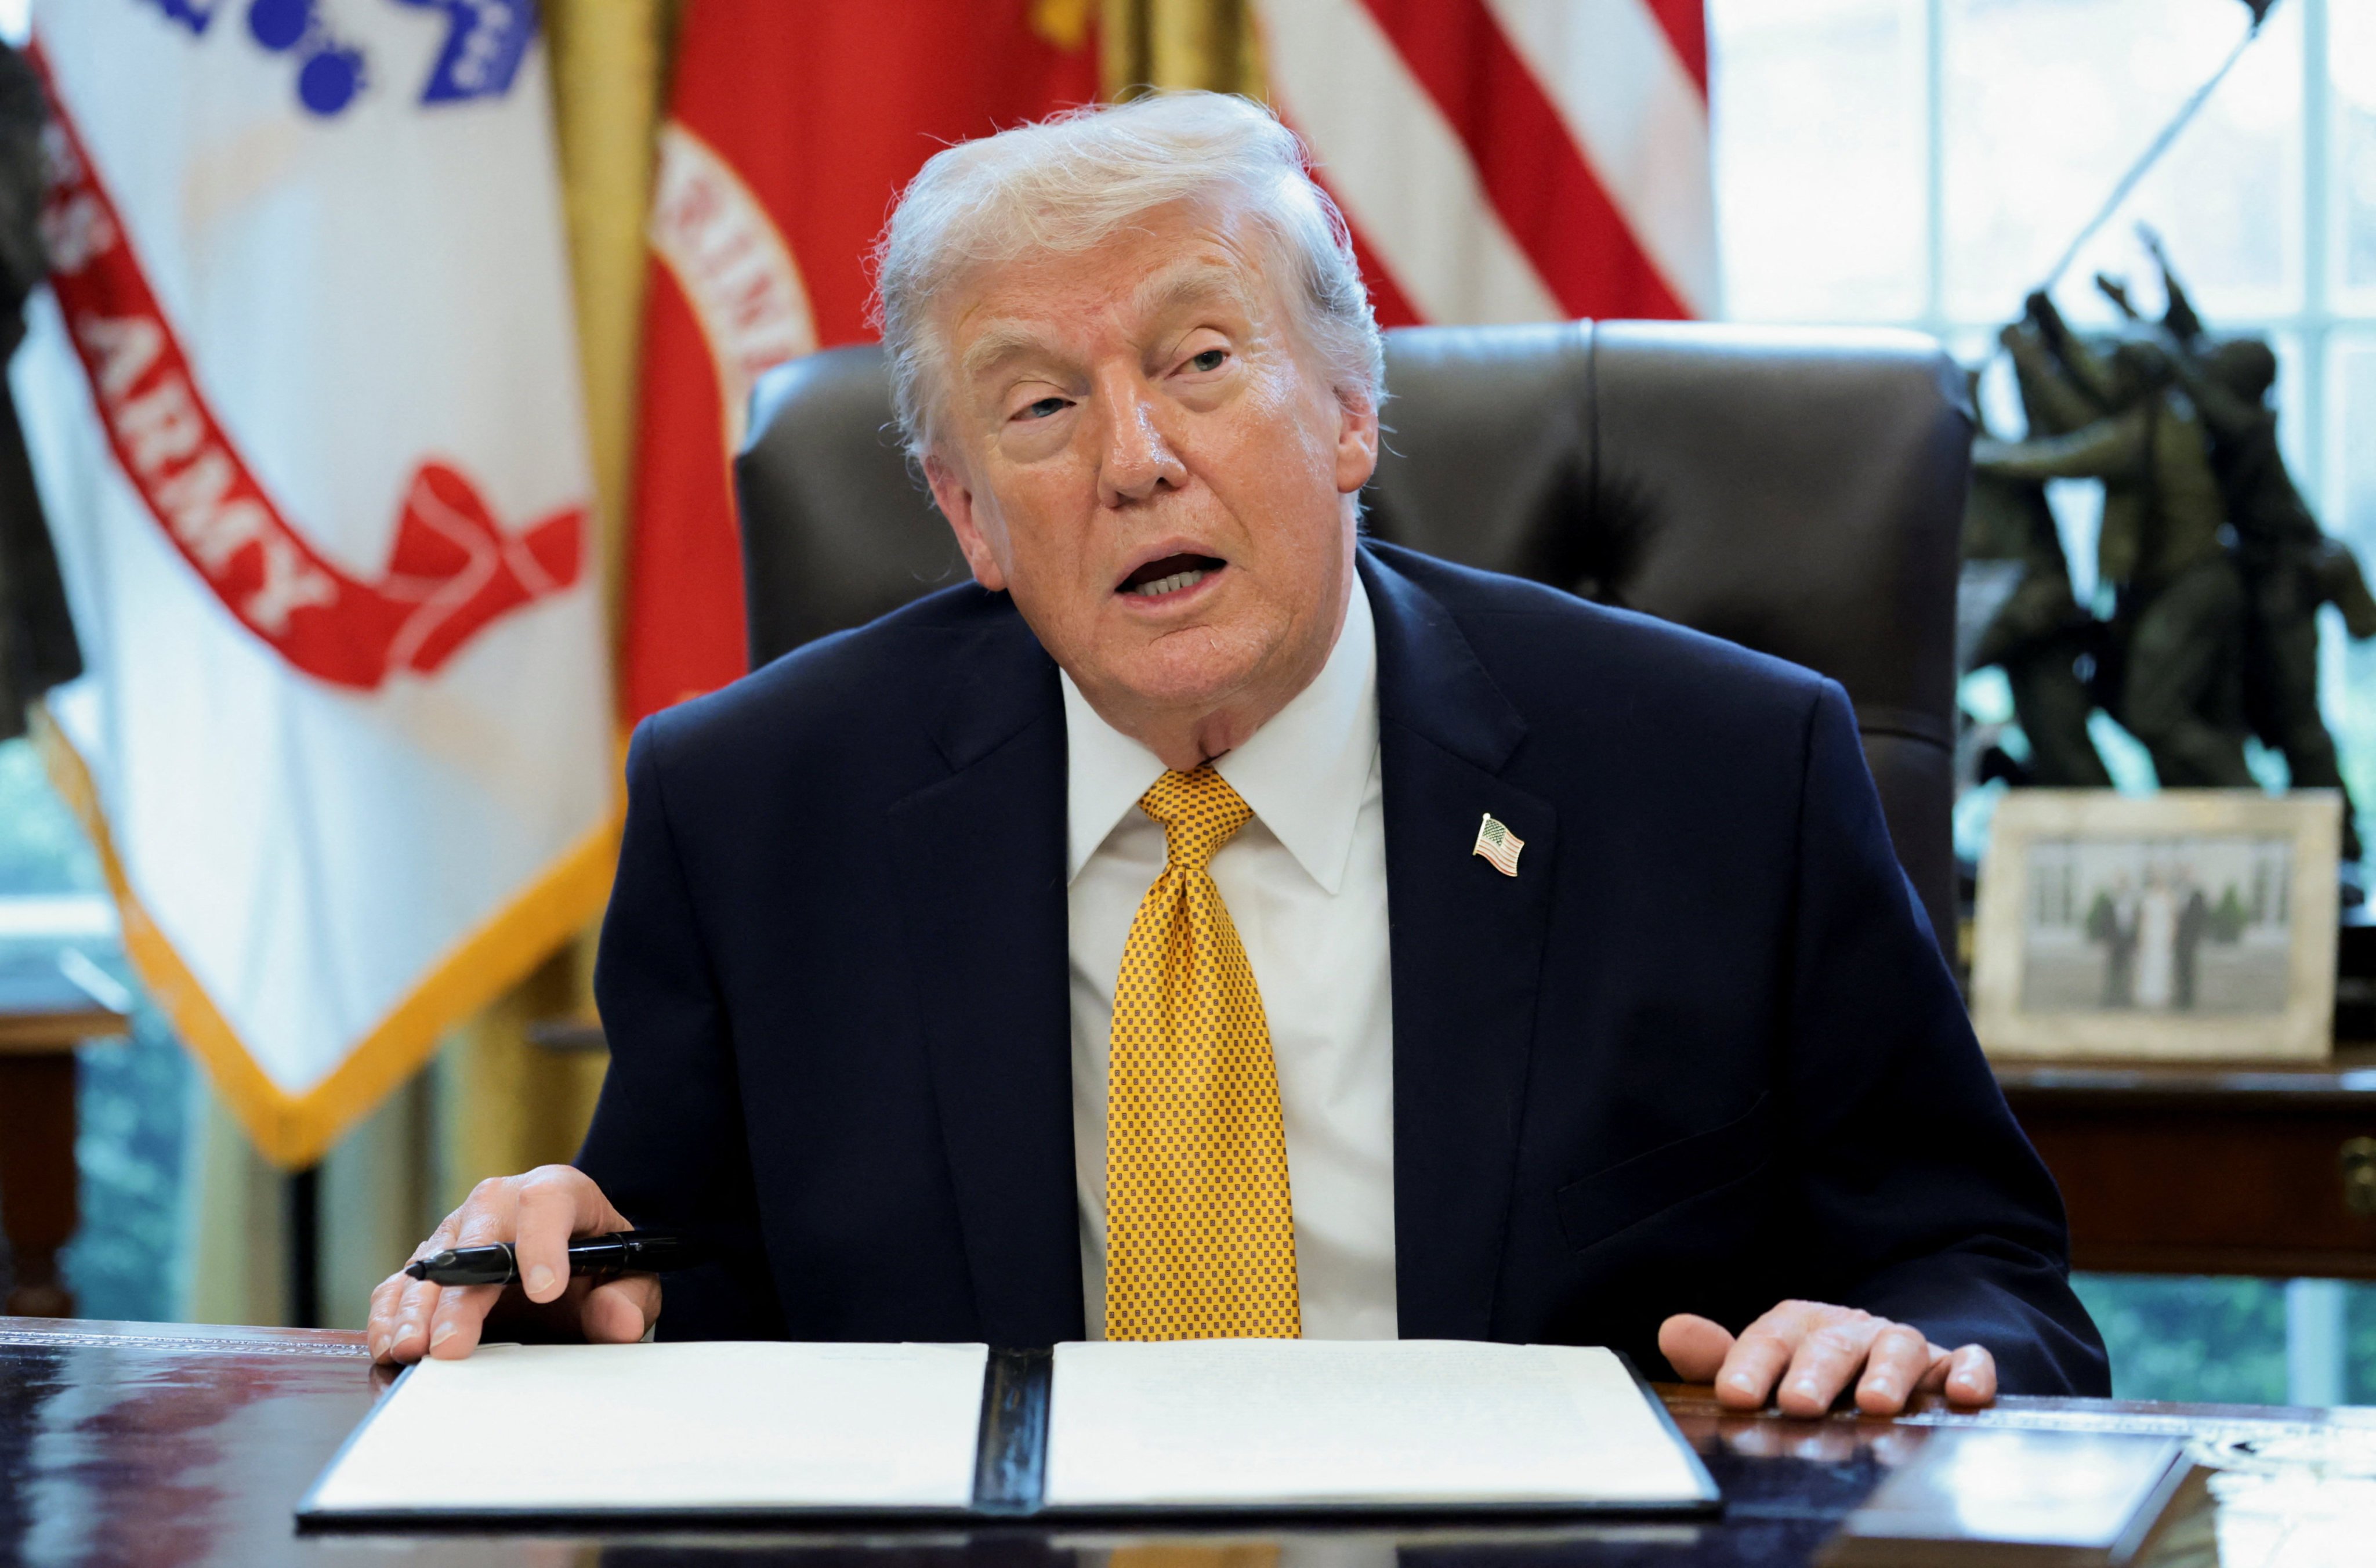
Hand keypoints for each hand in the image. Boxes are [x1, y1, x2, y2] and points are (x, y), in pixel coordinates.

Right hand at [367, 1164, 658, 1364]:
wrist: (571, 1268)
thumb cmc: (599, 1267)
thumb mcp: (630, 1280)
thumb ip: (629, 1297)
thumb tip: (617, 1319)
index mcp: (559, 1192)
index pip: (547, 1200)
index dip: (543, 1243)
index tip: (545, 1290)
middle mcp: (500, 1203)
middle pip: (475, 1237)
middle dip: (462, 1295)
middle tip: (453, 1344)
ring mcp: (458, 1231)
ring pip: (430, 1263)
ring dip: (416, 1310)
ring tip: (412, 1349)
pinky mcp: (428, 1264)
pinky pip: (399, 1286)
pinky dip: (389, 1317)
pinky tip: (391, 1347)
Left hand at [1658, 1300, 1995, 1416]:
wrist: (1876, 1365)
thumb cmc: (1808, 1373)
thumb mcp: (1761, 1369)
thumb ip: (1718, 1359)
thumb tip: (1673, 1332)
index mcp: (1799, 1326)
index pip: (1770, 1337)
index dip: (1751, 1364)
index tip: (1736, 1396)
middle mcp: (1850, 1330)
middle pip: (1832, 1343)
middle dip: (1817, 1372)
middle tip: (1802, 1403)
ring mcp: (1901, 1346)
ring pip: (1898, 1346)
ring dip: (1888, 1373)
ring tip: (1876, 1404)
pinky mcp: (1950, 1367)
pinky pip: (1966, 1360)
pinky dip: (1970, 1371)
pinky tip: (1966, 1393)